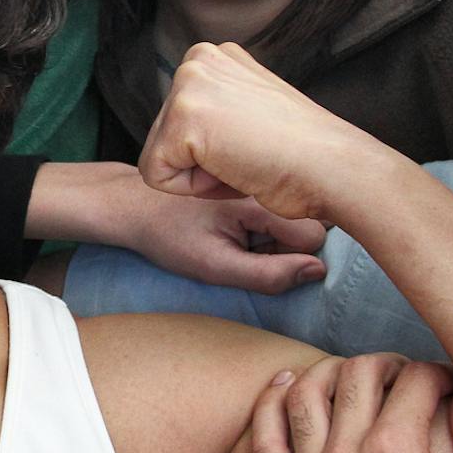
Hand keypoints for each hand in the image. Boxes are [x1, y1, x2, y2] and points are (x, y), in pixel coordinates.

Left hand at [121, 181, 326, 293]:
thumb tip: (318, 271)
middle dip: (287, 246)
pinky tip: (234, 226)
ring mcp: (260, 178)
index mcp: (258, 199)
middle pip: (311, 223)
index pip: (315, 236)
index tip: (259, 261)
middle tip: (246, 249)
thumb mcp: (215, 266)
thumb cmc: (170, 236)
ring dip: (275, 235)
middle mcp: (265, 181)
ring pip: (297, 216)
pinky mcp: (252, 180)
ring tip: (235, 235)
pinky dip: (265, 224)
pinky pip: (281, 207)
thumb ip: (268, 274)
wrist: (134, 204)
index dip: (294, 258)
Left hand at [138, 42, 388, 220]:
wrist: (334, 168)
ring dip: (200, 176)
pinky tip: (236, 168)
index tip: (253, 145)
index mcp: (214, 55)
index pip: (176, 122)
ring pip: (159, 158)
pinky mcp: (183, 117)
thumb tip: (200, 122)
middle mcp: (197, 59)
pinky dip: (195, 189)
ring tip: (246, 160)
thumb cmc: (303, 154)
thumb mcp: (252, 109)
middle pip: (162, 138)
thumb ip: (222, 106)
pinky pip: (157, 175)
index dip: (210, 151)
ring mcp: (189, 84)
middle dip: (201, 163)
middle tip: (251, 156)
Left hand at [250, 355, 452, 452]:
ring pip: (305, 398)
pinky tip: (286, 385)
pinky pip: (266, 443)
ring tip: (356, 376)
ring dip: (332, 373)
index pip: (414, 381)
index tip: (450, 387)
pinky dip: (272, 405)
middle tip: (408, 378)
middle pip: (357, 378)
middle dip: (388, 365)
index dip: (439, 375)